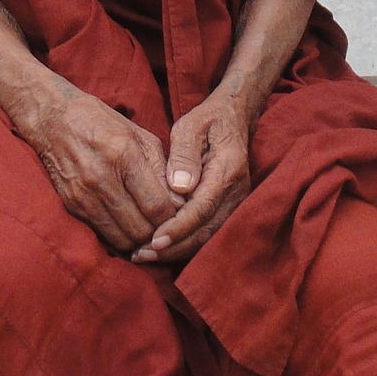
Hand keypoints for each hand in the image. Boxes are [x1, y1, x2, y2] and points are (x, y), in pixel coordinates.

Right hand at [20, 87, 178, 254]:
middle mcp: (102, 178)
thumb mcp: (139, 134)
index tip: (180, 217)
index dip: (174, 219)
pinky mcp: (71, 205)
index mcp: (124, 154)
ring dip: (138, 240)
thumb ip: (162, 168)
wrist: (51, 119)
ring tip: (148, 231)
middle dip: (158, 233)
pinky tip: (127, 227)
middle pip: (140, 228)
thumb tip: (180, 202)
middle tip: (166, 228)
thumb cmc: (101, 122)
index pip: (157, 206)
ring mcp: (83, 195)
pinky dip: (119, 236)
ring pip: (121, 238)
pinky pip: (102, 235)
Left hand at [133, 90, 252, 264]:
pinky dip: (184, 244)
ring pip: (207, 238)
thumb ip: (184, 156)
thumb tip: (179, 187)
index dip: (178, 228)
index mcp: (227, 172)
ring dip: (177, 250)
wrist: (232, 119)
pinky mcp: (227, 209)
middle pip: (205, 232)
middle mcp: (235, 193)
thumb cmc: (207, 121)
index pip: (201, 209)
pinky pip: (207, 233)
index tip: (154, 241)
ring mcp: (234, 203)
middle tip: (141, 255)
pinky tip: (160, 248)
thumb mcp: (190, 128)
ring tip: (144, 256)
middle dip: (173, 248)